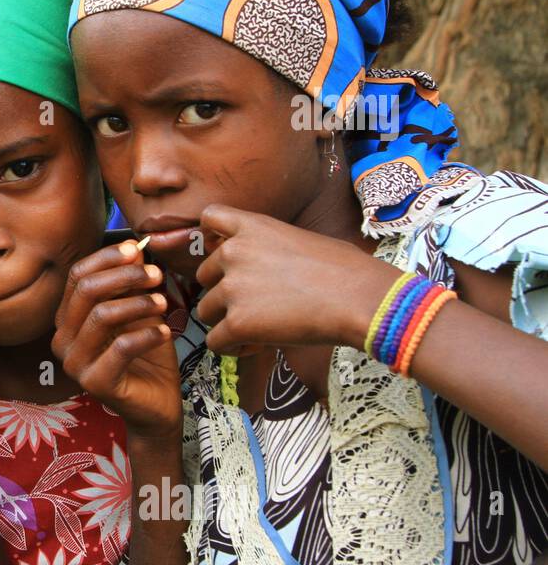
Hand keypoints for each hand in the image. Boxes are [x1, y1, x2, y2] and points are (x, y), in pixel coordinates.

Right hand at [52, 240, 181, 440]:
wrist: (155, 406)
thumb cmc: (146, 357)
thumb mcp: (140, 313)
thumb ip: (131, 285)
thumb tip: (133, 246)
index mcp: (68, 319)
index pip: (78, 276)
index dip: (107, 258)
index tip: (137, 249)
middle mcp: (63, 339)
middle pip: (87, 291)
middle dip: (125, 276)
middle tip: (156, 275)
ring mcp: (75, 363)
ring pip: (102, 316)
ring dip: (138, 303)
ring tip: (163, 303)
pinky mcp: (95, 383)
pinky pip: (121, 347)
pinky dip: (148, 335)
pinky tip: (166, 333)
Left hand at [194, 205, 399, 354]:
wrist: (361, 298)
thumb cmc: (346, 271)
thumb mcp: (300, 238)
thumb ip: (268, 247)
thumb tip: (263, 268)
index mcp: (252, 227)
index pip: (209, 217)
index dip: (211, 239)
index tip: (226, 257)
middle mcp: (234, 252)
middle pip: (203, 276)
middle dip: (224, 293)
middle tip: (257, 306)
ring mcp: (232, 288)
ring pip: (205, 311)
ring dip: (226, 322)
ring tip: (260, 329)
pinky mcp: (237, 322)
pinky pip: (215, 341)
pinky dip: (232, 347)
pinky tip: (256, 346)